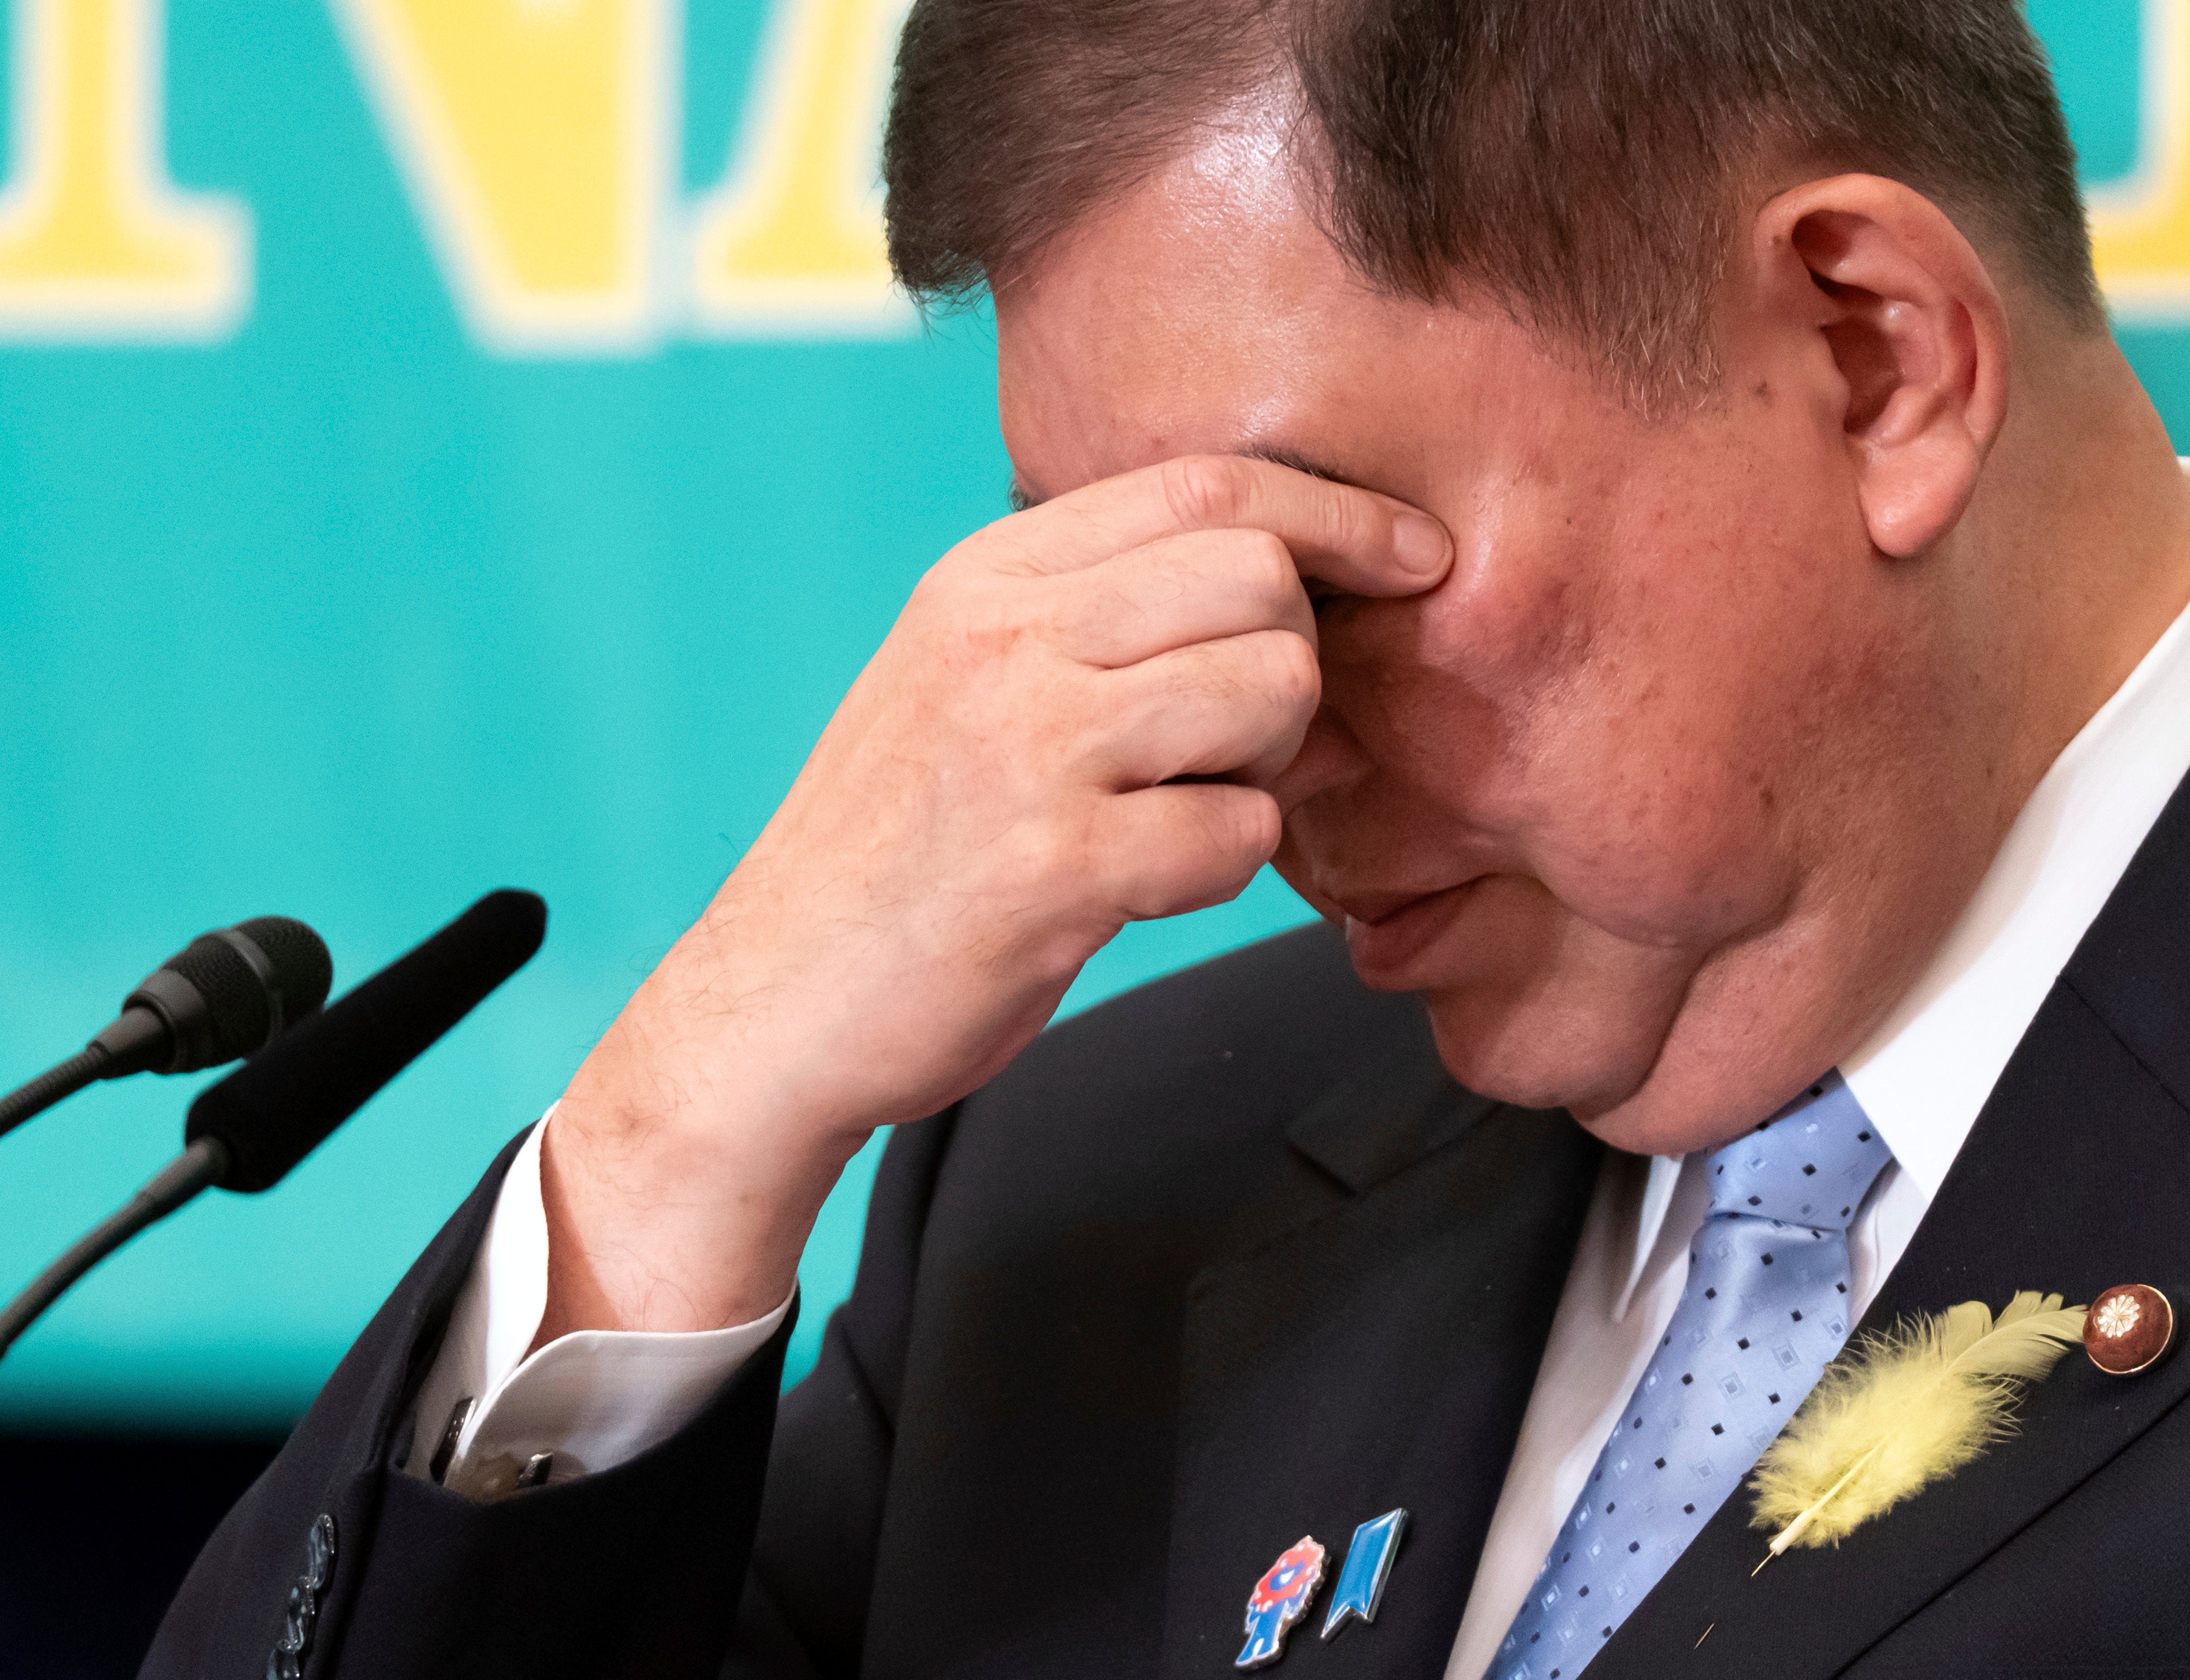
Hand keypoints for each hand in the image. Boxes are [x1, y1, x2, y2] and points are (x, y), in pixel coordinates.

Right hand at [537, 456, 1451, 1337]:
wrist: (774, 1005)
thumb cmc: (896, 853)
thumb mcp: (962, 688)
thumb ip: (1096, 624)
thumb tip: (1291, 604)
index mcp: (983, 582)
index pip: (1206, 484)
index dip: (1337, 513)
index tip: (1414, 556)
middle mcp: (1002, 641)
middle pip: (1259, 577)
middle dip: (1291, 664)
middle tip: (1235, 747)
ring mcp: (1024, 749)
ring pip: (1270, 689)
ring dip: (1262, 769)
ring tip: (1174, 815)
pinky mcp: (1052, 868)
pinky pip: (1237, 834)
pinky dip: (1220, 871)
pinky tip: (1139, 887)